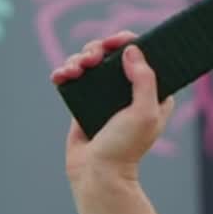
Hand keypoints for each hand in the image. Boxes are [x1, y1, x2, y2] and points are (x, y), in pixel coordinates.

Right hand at [52, 31, 175, 185]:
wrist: (97, 173)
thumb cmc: (126, 147)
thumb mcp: (144, 113)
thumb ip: (144, 80)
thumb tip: (132, 51)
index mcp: (152, 92)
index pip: (143, 56)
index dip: (129, 42)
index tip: (116, 40)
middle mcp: (129, 90)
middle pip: (111, 53)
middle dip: (97, 49)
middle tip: (91, 59)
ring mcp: (105, 95)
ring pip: (89, 62)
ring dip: (78, 58)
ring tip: (73, 71)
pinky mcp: (84, 101)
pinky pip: (73, 77)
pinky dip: (65, 71)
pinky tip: (61, 76)